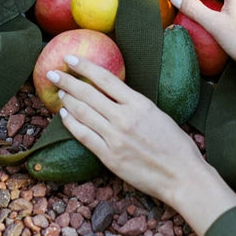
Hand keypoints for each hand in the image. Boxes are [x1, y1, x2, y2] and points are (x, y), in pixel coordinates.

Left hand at [50, 56, 235, 235]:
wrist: (182, 176)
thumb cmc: (176, 146)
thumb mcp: (159, 115)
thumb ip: (136, 105)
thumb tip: (116, 96)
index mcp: (140, 104)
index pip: (105, 79)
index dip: (85, 67)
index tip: (70, 59)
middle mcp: (124, 118)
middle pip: (88, 94)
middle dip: (67, 81)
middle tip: (53, 73)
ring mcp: (115, 138)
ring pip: (82, 113)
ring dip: (67, 100)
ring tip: (59, 92)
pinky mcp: (109, 157)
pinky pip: (84, 136)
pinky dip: (71, 123)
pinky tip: (64, 115)